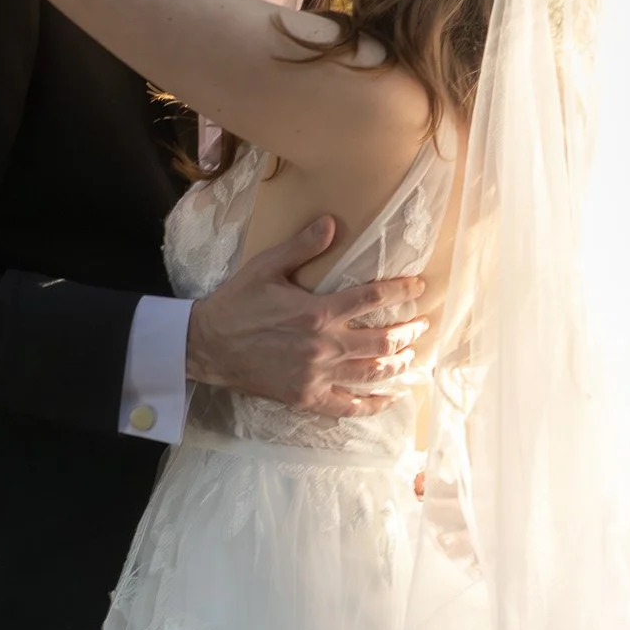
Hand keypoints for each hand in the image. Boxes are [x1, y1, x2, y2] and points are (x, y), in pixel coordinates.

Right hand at [185, 215, 428, 419]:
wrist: (208, 346)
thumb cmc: (237, 302)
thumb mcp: (267, 266)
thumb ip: (302, 246)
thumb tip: (333, 222)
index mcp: (319, 311)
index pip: (373, 298)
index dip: (401, 291)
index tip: (419, 287)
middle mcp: (325, 346)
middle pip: (382, 340)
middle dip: (408, 331)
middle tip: (421, 324)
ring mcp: (318, 375)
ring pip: (372, 373)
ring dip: (399, 364)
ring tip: (413, 356)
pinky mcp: (308, 397)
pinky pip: (349, 406)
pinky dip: (373, 404)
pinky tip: (390, 398)